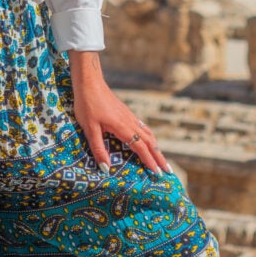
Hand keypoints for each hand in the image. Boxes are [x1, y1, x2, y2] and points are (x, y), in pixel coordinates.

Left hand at [69, 51, 170, 174]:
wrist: (89, 82)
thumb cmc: (87, 104)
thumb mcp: (89, 129)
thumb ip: (98, 149)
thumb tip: (106, 169)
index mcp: (123, 127)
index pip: (141, 148)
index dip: (149, 161)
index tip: (158, 174)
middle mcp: (130, 122)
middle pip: (149, 142)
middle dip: (159, 157)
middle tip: (168, 171)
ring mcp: (129, 116)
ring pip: (147, 133)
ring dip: (155, 147)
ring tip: (160, 158)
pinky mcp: (125, 112)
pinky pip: (142, 127)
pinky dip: (149, 137)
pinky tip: (147, 139)